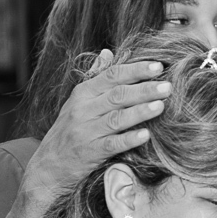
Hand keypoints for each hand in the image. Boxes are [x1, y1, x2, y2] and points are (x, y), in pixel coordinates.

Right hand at [19, 53, 170, 204]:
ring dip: (140, 111)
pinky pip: (112, 144)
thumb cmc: (69, 130)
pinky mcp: (90, 152)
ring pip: (116, 118)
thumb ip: (95, 76)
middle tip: (168, 86)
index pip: (112, 76)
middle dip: (144, 89)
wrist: (49, 165)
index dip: (136, 70)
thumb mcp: (77, 101)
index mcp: (83, 93)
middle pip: (118, 95)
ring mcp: (86, 131)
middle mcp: (83, 109)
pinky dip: (129, 139)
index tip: (158, 66)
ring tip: (161, 106)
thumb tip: (108, 52)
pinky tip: (145, 135)